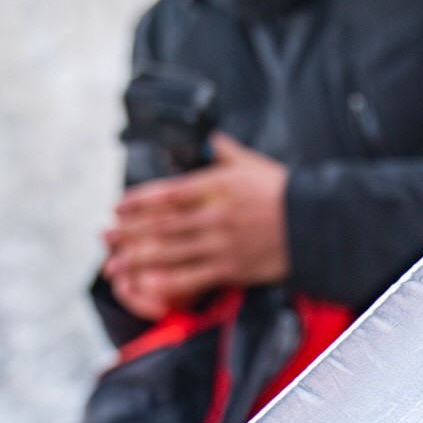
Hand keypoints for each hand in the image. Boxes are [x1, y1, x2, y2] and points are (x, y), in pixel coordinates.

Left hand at [104, 132, 289, 317]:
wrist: (318, 223)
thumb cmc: (285, 193)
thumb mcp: (254, 164)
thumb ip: (225, 152)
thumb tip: (209, 138)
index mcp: (216, 186)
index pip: (167, 193)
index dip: (138, 202)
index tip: (117, 209)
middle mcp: (214, 214)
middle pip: (161, 224)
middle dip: (129, 232)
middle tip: (104, 237)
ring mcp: (222, 243)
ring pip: (170, 251)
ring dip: (138, 258)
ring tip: (114, 264)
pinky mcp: (232, 268)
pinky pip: (192, 277)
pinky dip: (166, 282)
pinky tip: (146, 284)